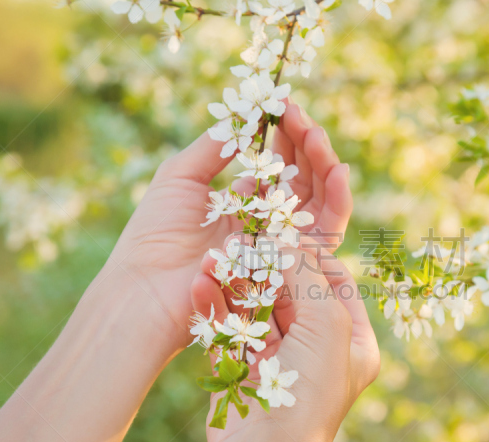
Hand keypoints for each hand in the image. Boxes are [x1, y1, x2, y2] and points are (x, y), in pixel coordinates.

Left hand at [106, 102, 351, 360]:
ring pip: (318, 200)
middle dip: (305, 145)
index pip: (273, 166)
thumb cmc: (154, 235)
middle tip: (301, 115)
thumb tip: (246, 115)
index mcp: (239, 205)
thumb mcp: (180, 176)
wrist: (149, 289)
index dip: (282, 136)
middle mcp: (264, 225)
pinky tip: (340, 170)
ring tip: (317, 135)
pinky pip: (327, 231)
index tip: (285, 105)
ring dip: (323, 165)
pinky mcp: (294, 266)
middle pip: (300, 180)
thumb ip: (214, 146)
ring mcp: (281, 245)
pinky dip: (338, 199)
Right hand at [191, 241, 379, 441]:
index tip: (287, 230)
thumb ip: (308, 276)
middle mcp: (320, 350)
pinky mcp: (244, 370)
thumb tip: (288, 239)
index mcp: (352, 342)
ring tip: (216, 255)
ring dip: (238, 282)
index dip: (313, 255)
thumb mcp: (326, 323)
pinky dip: (216, 306)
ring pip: (259, 308)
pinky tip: (201, 282)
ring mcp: (281, 361)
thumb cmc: (309, 391)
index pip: (336, 284)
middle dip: (269, 266)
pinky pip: (231, 329)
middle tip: (245, 239)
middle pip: (294, 293)